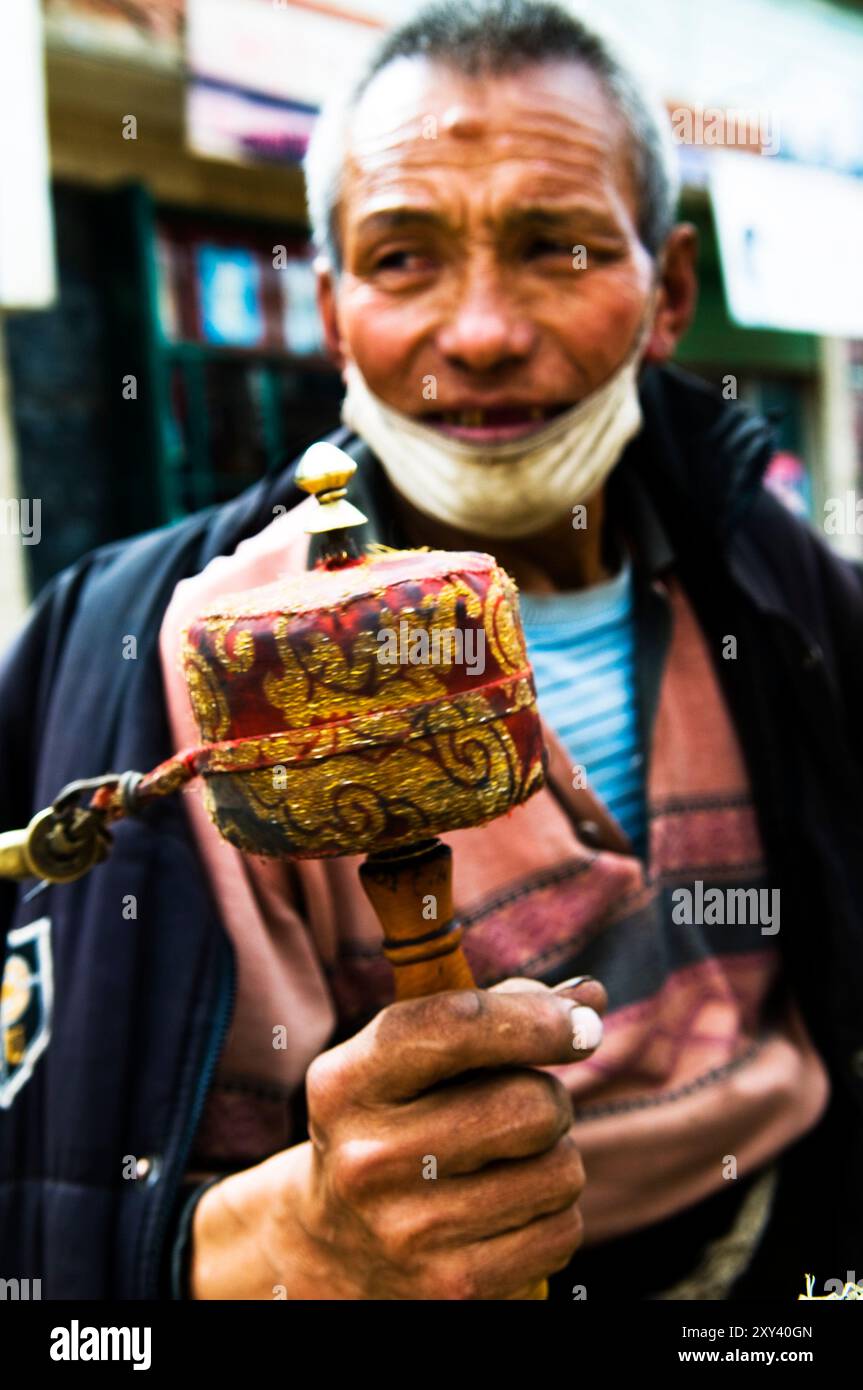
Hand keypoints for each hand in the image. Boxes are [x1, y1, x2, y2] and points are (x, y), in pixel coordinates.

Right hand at [189, 977, 605, 1299]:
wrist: (340, 1245)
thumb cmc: (399, 1121)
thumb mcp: (411, 1059)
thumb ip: (494, 1012)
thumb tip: (588, 997)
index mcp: (348, 1084)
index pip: (454, 1026)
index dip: (533, 1017)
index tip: (580, 1024)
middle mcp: (369, 1157)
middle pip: (529, 1104)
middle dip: (549, 1096)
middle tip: (526, 1105)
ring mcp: (409, 1231)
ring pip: (560, 1170)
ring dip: (556, 1157)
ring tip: (511, 1160)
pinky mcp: (453, 1286)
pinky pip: (563, 1231)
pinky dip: (555, 1214)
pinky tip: (511, 1209)